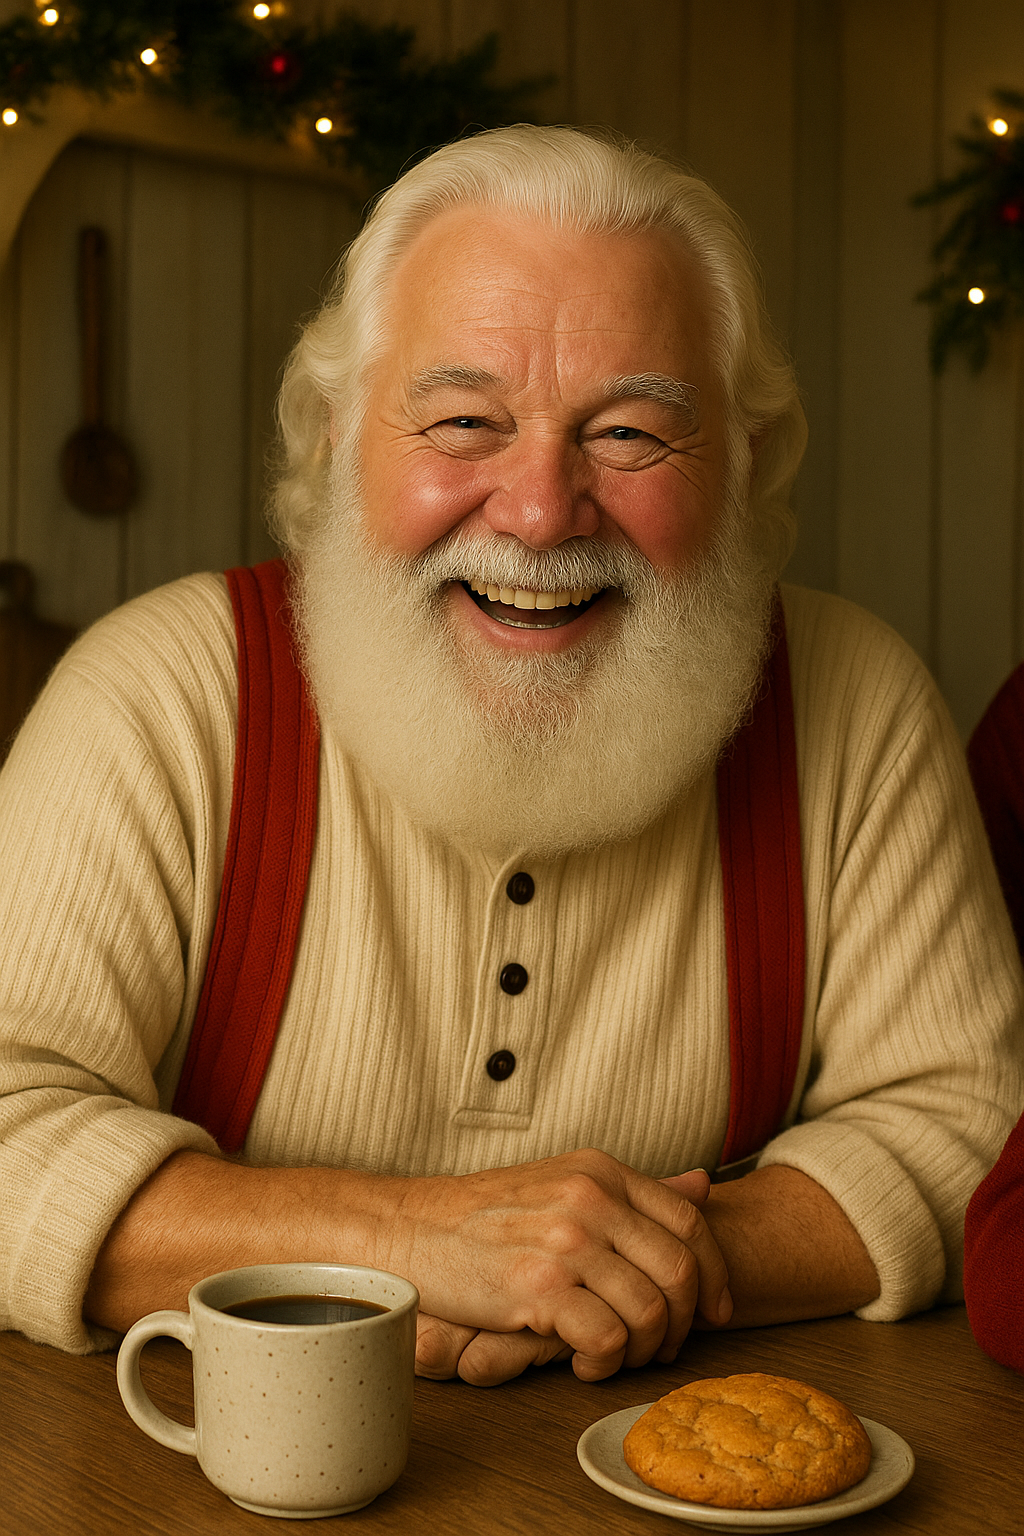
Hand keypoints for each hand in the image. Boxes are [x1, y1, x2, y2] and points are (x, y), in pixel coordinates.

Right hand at [387, 1149, 731, 1381]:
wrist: (410, 1228)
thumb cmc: (486, 1215)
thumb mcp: (566, 1182)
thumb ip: (634, 1192)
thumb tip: (703, 1186)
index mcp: (601, 1172)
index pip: (689, 1223)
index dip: (715, 1274)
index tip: (715, 1311)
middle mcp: (590, 1199)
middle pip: (680, 1272)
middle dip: (683, 1323)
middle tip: (661, 1347)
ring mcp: (565, 1241)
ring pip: (649, 1311)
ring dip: (642, 1350)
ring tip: (614, 1356)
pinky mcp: (537, 1286)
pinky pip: (606, 1338)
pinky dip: (604, 1363)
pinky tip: (581, 1363)